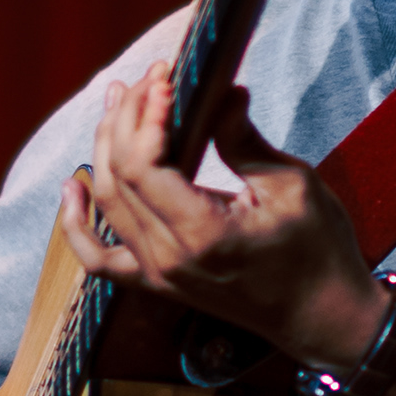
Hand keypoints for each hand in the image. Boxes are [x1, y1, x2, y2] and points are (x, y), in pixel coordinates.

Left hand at [55, 64, 386, 366]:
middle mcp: (168, 258)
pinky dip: (77, 225)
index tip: (167, 78)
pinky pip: (100, 259)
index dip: (148, 114)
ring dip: (105, 147)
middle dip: (128, 118)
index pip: (145, 164)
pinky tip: (73, 188)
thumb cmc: (318, 251)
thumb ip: (244, 140)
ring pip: (108, 203)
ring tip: (117, 101)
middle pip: (119, 175)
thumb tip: (223, 92)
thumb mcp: (292, 186)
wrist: (322, 317)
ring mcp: (158, 274)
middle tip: (148, 77)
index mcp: (201, 234)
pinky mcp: (158, 283)